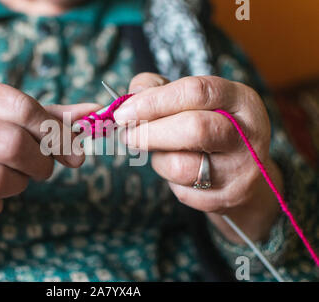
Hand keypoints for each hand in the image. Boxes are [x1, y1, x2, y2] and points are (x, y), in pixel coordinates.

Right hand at [0, 77, 95, 243]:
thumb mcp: (7, 116)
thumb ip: (50, 116)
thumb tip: (94, 111)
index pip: (20, 106)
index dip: (55, 131)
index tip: (74, 151)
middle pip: (10, 144)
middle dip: (40, 162)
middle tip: (42, 167)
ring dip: (17, 184)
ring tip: (13, 177)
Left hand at [115, 73, 281, 242]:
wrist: (243, 174)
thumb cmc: (208, 127)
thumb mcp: (191, 102)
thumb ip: (157, 91)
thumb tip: (124, 101)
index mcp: (240, 100)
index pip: (196, 92)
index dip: (154, 101)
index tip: (123, 111)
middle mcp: (247, 134)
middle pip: (193, 129)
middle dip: (150, 132)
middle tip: (127, 135)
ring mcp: (241, 170)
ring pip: (181, 166)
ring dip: (158, 159)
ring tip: (160, 152)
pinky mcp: (227, 198)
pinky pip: (182, 191)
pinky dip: (169, 179)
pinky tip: (178, 171)